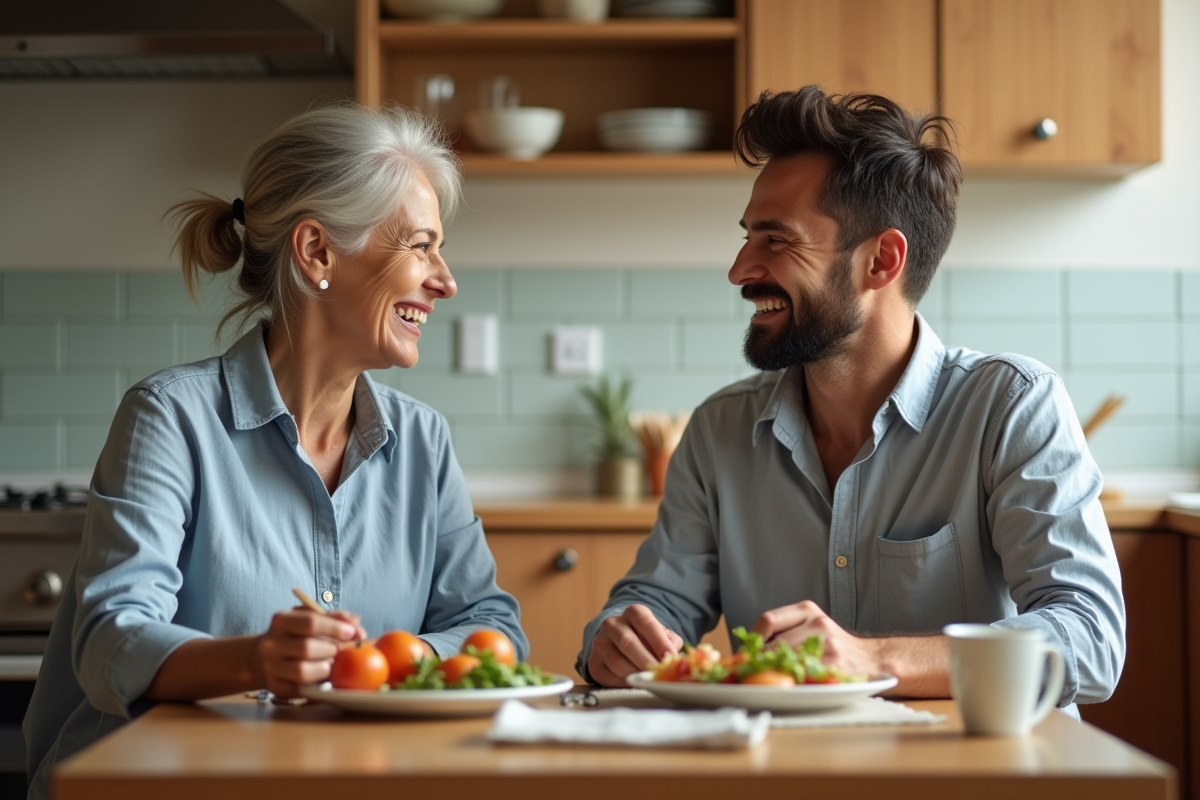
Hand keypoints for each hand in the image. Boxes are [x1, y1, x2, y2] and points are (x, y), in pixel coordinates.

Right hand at [254, 609, 359, 698]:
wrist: (264, 657)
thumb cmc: (297, 635)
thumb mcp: (312, 618)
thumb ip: (337, 618)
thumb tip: (358, 631)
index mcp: (281, 620)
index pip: (310, 622)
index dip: (335, 628)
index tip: (352, 633)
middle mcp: (271, 644)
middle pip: (307, 648)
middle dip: (331, 650)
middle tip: (338, 651)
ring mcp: (270, 667)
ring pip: (302, 671)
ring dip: (324, 669)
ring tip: (330, 664)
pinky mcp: (275, 687)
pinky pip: (300, 689)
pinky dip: (316, 684)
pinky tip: (320, 677)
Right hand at [587, 604, 683, 686]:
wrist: (619, 642)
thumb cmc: (646, 640)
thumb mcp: (660, 634)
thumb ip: (669, 643)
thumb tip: (675, 659)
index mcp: (633, 612)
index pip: (645, 623)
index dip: (658, 641)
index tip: (669, 657)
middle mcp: (612, 624)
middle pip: (628, 643)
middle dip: (646, 661)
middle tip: (659, 675)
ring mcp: (600, 642)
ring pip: (616, 662)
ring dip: (635, 674)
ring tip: (648, 681)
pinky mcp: (593, 662)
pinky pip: (607, 676)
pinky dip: (623, 683)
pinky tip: (634, 683)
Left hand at [752, 600, 882, 677]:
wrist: (872, 660)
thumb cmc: (833, 645)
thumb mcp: (810, 625)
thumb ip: (783, 629)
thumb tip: (744, 651)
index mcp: (806, 609)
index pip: (768, 620)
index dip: (752, 640)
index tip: (743, 655)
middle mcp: (818, 623)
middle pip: (774, 643)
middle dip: (757, 662)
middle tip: (748, 675)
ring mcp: (828, 644)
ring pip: (785, 661)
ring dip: (771, 675)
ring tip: (766, 683)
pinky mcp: (836, 666)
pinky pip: (803, 676)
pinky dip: (790, 683)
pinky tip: (787, 686)